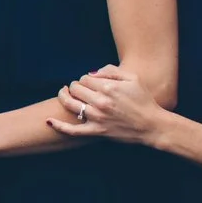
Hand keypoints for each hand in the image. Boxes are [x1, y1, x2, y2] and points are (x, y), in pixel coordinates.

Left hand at [50, 66, 166, 146]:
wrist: (152, 125)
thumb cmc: (144, 101)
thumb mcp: (133, 79)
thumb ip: (112, 71)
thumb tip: (92, 72)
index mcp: (109, 87)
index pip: (85, 78)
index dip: (86, 79)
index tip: (90, 83)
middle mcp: (100, 102)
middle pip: (75, 88)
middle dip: (75, 86)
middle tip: (79, 88)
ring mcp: (97, 117)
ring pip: (70, 104)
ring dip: (64, 97)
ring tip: (64, 94)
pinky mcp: (96, 131)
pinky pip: (72, 130)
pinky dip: (59, 126)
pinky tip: (49, 121)